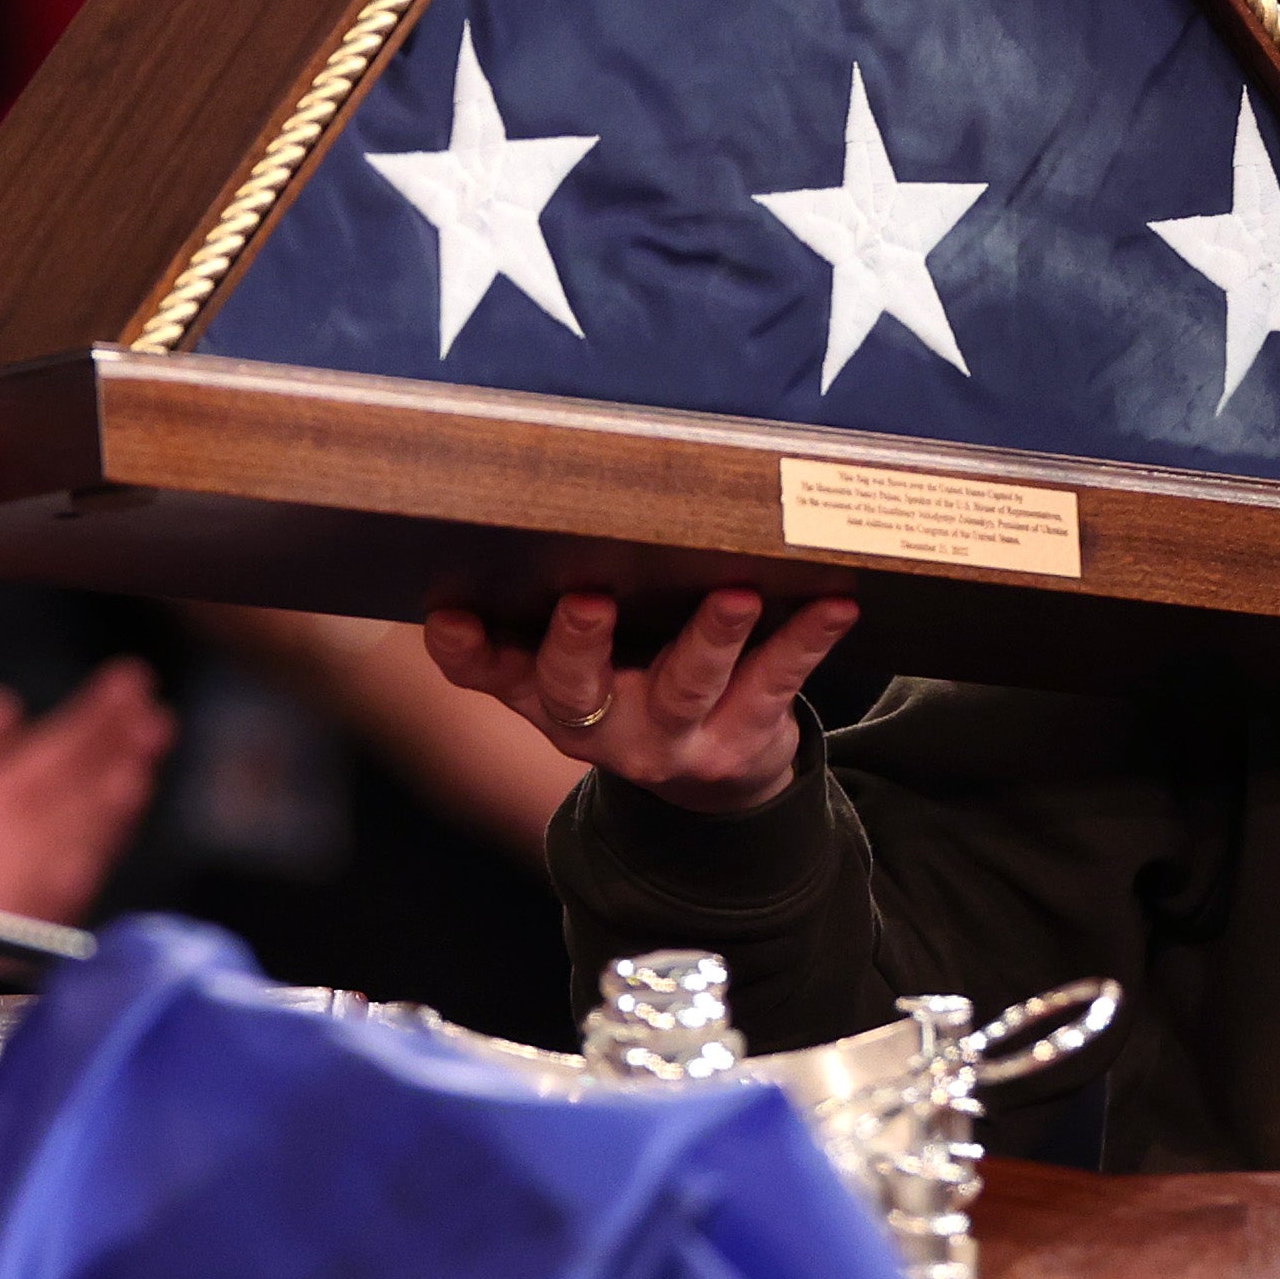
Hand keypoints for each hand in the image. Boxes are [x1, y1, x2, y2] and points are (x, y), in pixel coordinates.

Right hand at [421, 588, 859, 819]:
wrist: (717, 779)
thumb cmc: (635, 681)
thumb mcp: (583, 662)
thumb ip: (549, 607)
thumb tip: (533, 498)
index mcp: (548, 697)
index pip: (491, 674)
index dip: (465, 650)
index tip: (447, 615)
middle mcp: (600, 725)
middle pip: (576, 688)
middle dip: (579, 642)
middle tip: (588, 597)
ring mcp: (674, 736)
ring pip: (684, 684)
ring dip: (709, 636)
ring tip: (734, 594)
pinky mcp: (743, 735)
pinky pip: (774, 684)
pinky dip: (805, 641)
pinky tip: (832, 604)